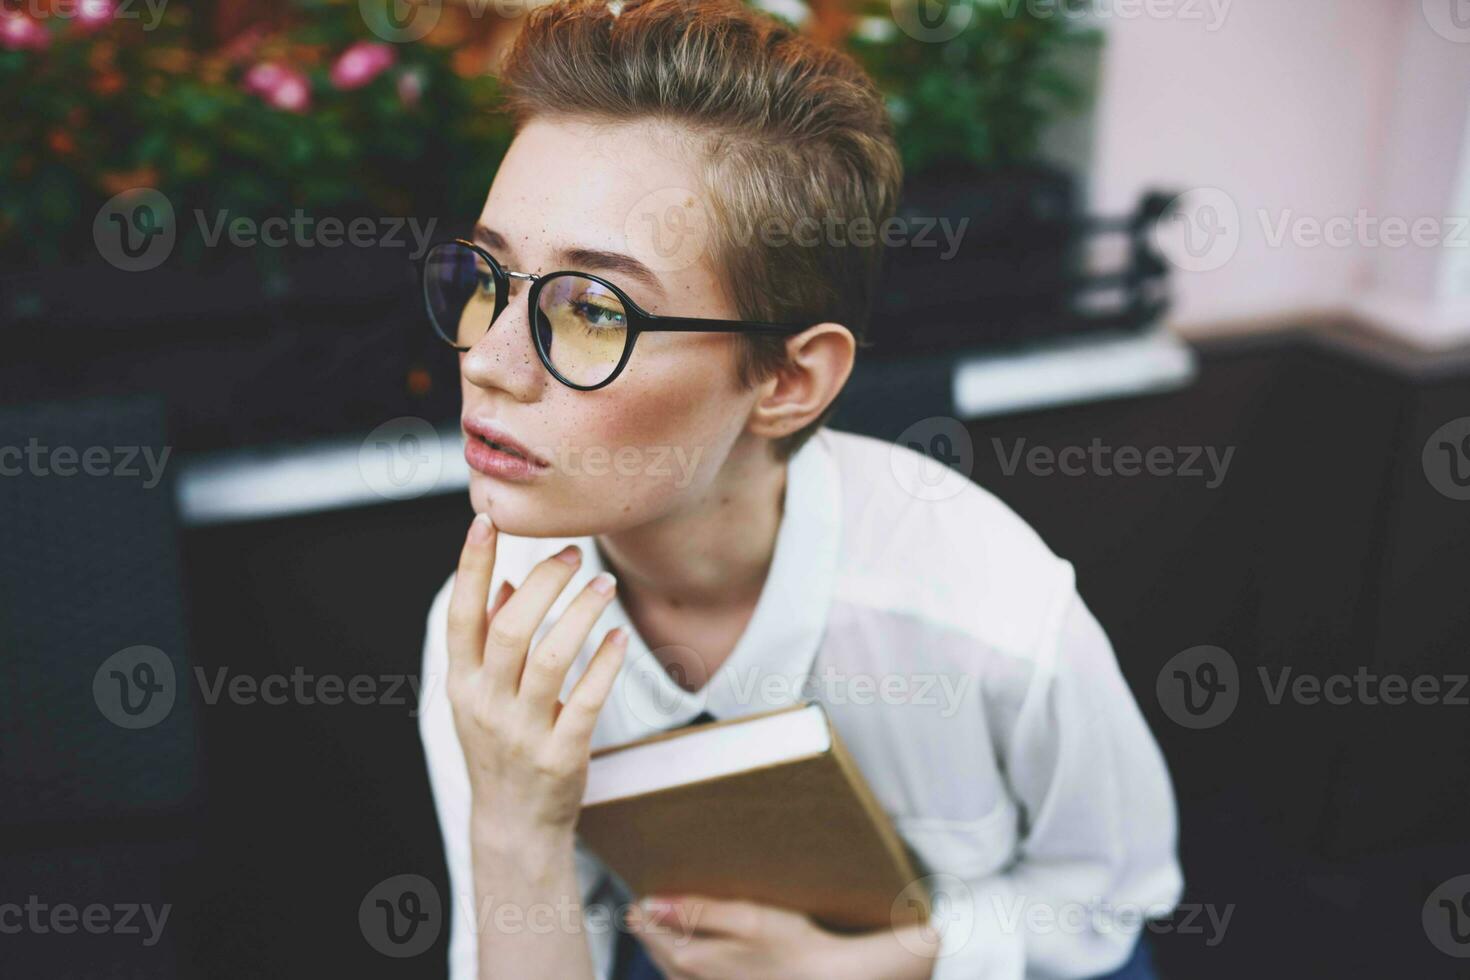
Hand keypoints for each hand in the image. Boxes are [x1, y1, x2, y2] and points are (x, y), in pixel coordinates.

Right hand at [446, 513, 627, 838]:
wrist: (514, 823)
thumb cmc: (498, 746)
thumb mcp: (479, 695)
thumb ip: (486, 641)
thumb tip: (501, 584)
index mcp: (461, 683)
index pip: (460, 614)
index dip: (470, 566)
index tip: (485, 520)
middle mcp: (486, 704)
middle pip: (511, 629)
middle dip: (543, 582)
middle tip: (573, 552)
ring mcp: (522, 732)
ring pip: (551, 658)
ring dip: (581, 613)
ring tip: (605, 583)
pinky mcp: (560, 755)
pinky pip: (586, 701)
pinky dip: (603, 665)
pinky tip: (618, 637)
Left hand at [625, 895, 833, 979]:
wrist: (824, 977)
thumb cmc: (791, 944)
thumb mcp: (744, 917)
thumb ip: (696, 910)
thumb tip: (651, 904)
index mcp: (693, 958)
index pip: (652, 934)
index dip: (642, 914)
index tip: (635, 897)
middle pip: (659, 952)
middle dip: (648, 930)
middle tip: (640, 909)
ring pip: (672, 968)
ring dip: (662, 946)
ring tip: (659, 925)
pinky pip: (689, 979)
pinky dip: (680, 961)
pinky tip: (690, 951)